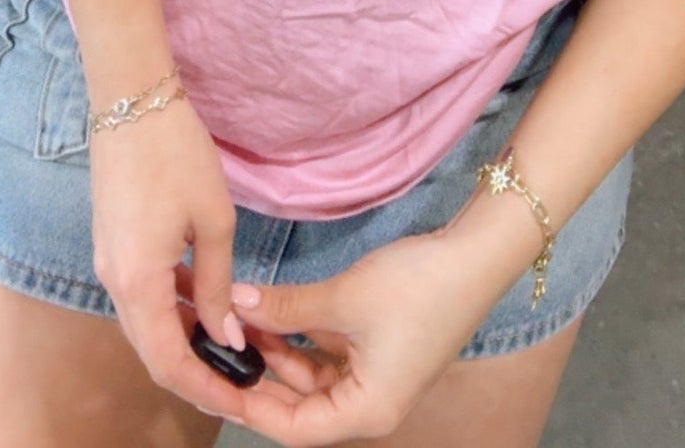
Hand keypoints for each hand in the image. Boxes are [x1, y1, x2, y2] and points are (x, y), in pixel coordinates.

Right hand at [88, 95, 327, 418]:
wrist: (130, 97)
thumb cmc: (176, 152)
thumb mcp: (213, 219)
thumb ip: (218, 283)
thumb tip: (228, 333)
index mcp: (137, 282)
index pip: (167, 363)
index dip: (205, 389)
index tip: (242, 400)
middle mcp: (114, 281)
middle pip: (152, 350)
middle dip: (197, 372)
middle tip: (242, 380)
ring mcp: (108, 262)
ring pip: (146, 324)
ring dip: (184, 340)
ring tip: (232, 345)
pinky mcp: (112, 244)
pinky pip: (140, 294)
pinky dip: (171, 309)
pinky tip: (203, 302)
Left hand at [188, 231, 487, 443]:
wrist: (474, 257)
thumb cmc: (417, 288)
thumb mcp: (343, 298)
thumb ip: (285, 307)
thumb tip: (234, 304)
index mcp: (366, 412)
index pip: (293, 428)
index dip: (249, 408)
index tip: (210, 383)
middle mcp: (369, 404)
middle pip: (298, 406)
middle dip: (256, 378)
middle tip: (212, 352)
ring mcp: (374, 376)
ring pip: (309, 376)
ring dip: (275, 351)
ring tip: (234, 322)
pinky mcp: (376, 349)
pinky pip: (325, 353)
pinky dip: (297, 334)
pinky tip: (268, 310)